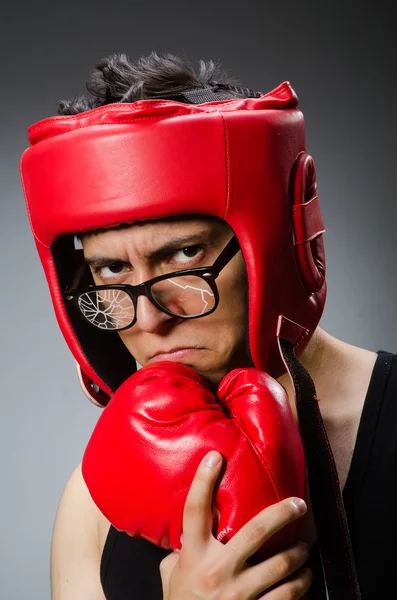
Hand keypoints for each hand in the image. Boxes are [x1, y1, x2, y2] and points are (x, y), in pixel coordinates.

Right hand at [160, 451, 311, 599]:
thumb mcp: (171, 576)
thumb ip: (179, 552)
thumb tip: (185, 531)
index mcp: (193, 556)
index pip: (195, 510)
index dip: (203, 480)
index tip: (215, 456)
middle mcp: (217, 571)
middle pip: (256, 532)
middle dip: (283, 513)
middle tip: (299, 504)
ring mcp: (238, 595)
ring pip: (282, 566)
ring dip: (300, 556)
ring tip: (306, 549)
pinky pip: (287, 598)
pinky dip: (300, 588)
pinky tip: (304, 582)